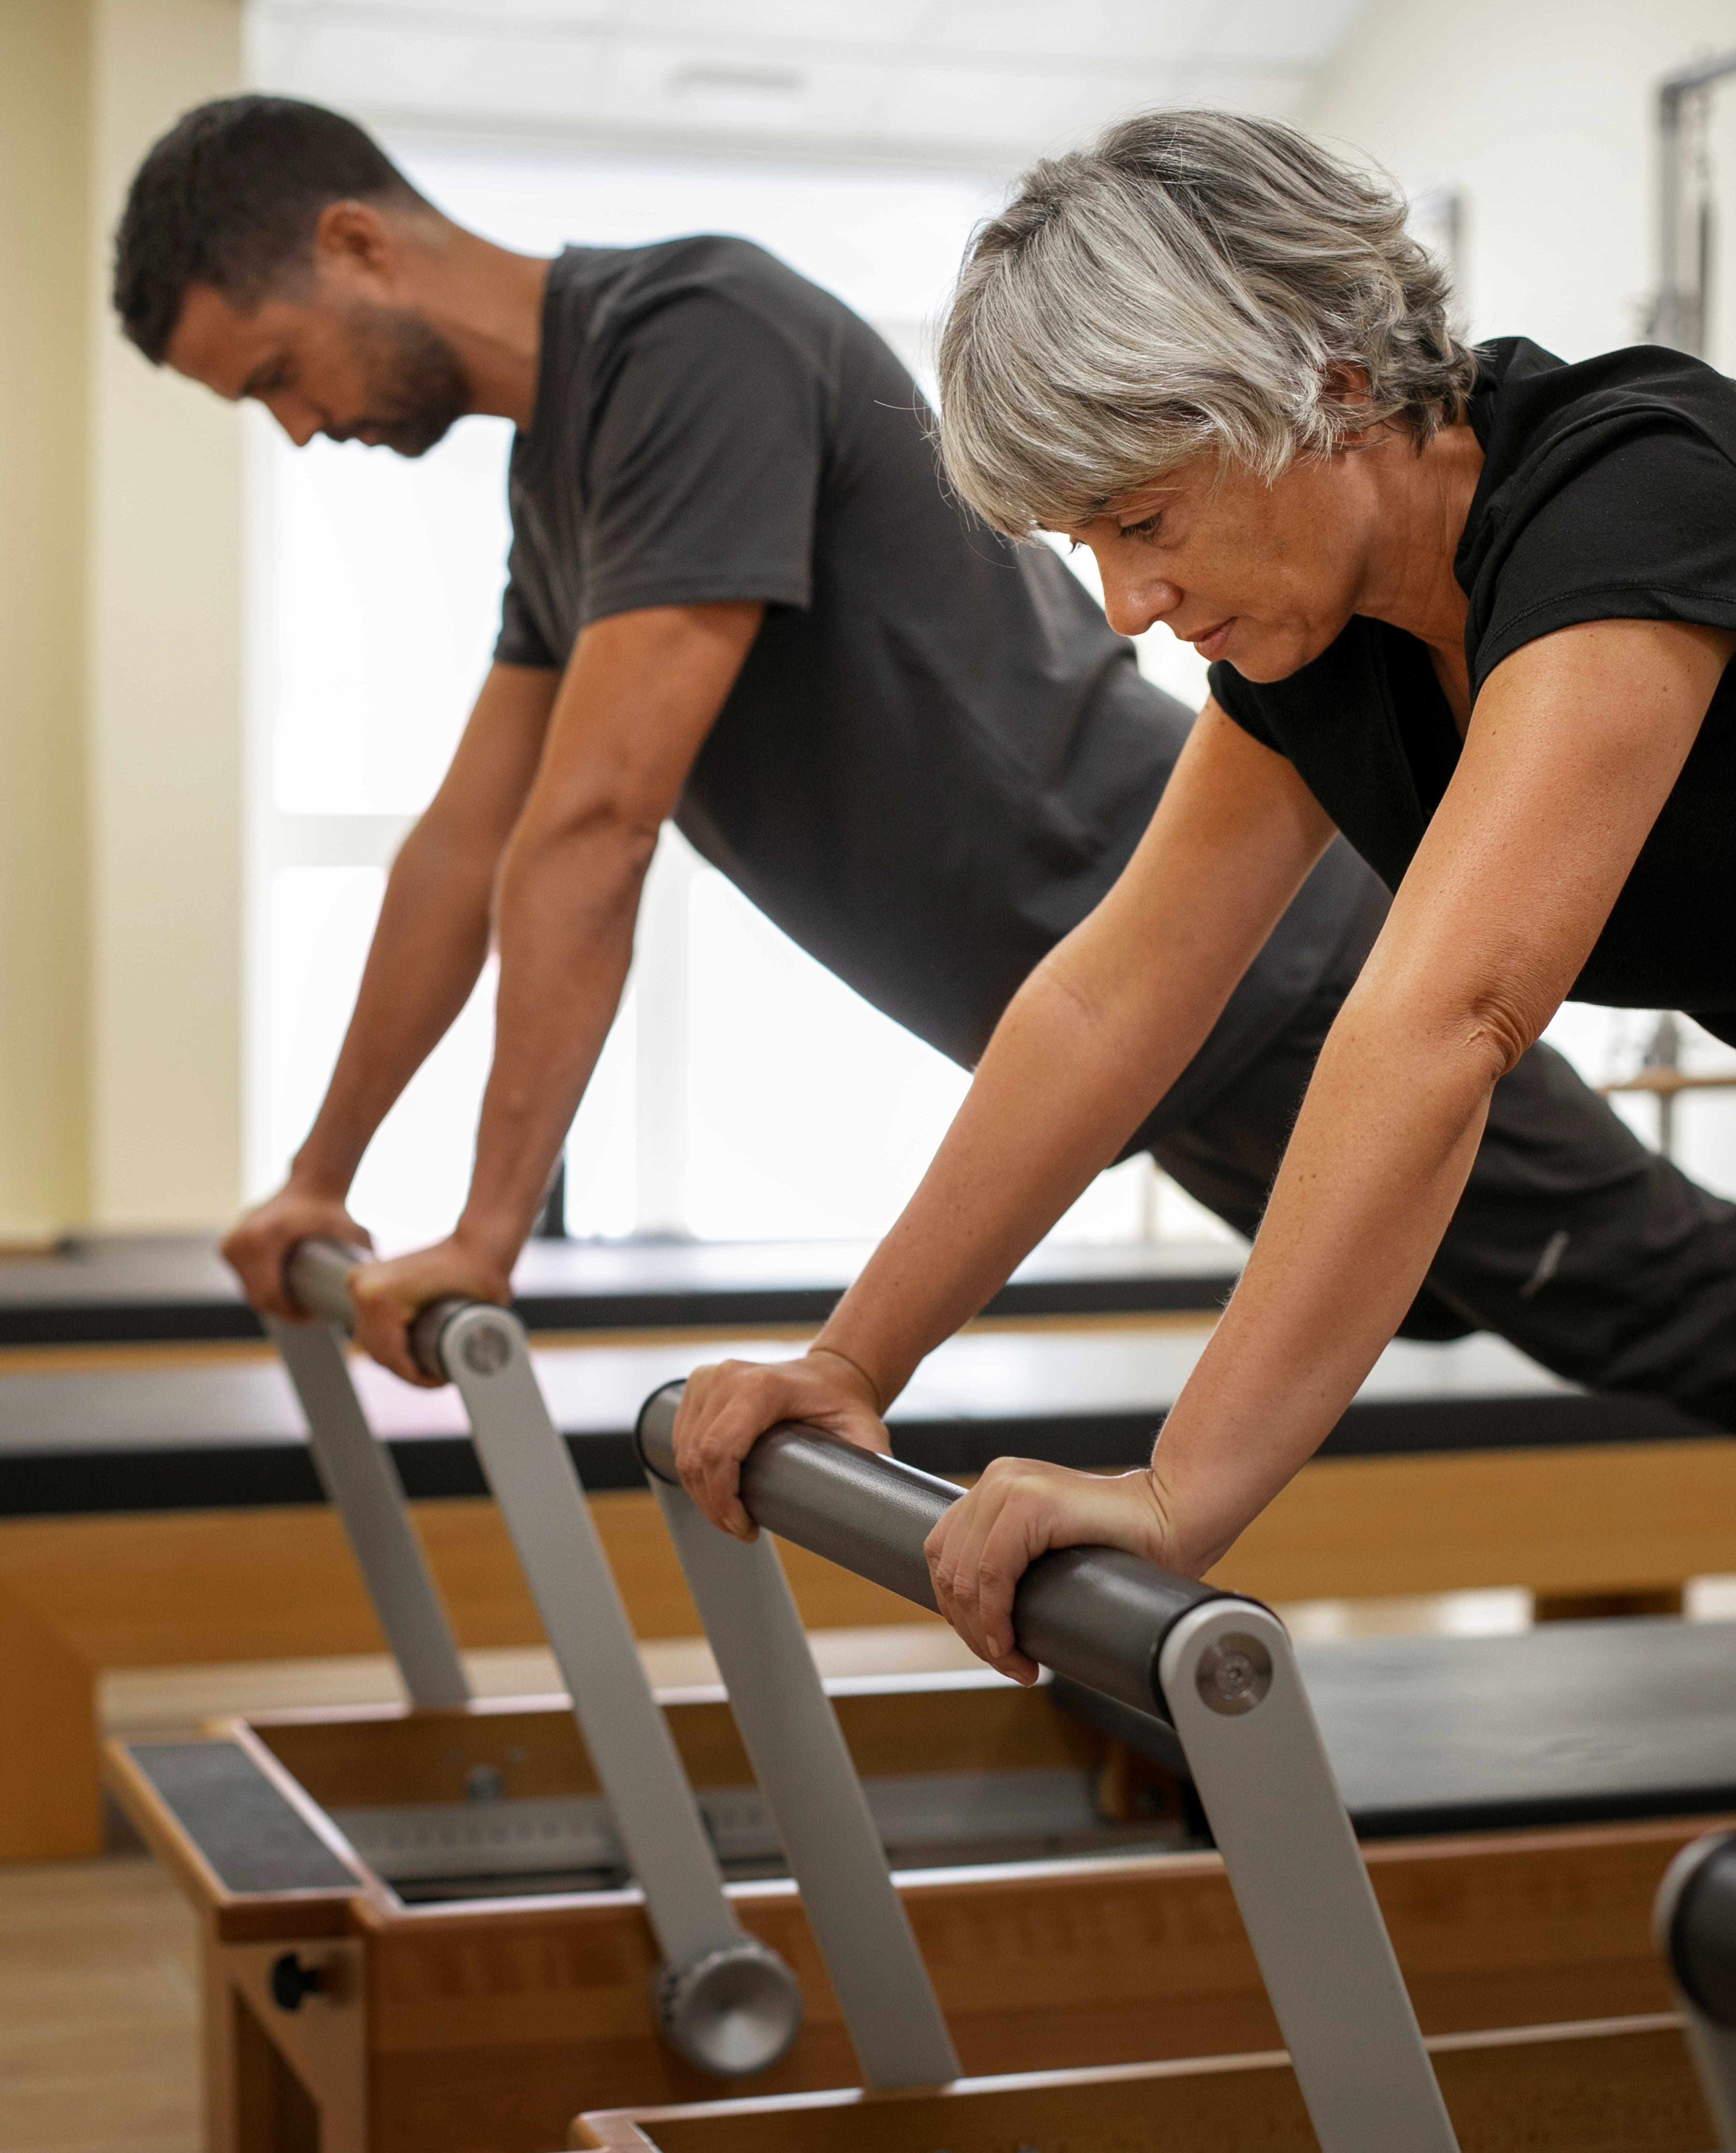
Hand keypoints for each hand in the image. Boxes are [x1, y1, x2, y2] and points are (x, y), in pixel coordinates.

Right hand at [222, 1182, 372, 1318]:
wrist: (311, 1184)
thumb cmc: (331, 1209)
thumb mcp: (351, 1230)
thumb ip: (365, 1256)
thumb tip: (372, 1287)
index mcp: (262, 1240)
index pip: (270, 1295)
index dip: (293, 1313)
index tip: (315, 1314)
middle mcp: (240, 1242)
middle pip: (259, 1298)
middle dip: (284, 1310)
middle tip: (311, 1313)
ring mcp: (231, 1244)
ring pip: (251, 1291)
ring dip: (273, 1301)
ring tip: (300, 1302)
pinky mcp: (229, 1246)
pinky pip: (245, 1279)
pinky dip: (263, 1287)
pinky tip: (283, 1290)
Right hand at [348, 1234, 513, 1387]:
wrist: (477, 1243)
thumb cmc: (481, 1275)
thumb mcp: (475, 1318)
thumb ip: (467, 1350)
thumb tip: (464, 1379)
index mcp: (379, 1298)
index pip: (391, 1356)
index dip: (415, 1377)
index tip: (439, 1383)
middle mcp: (363, 1287)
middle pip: (377, 1349)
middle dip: (404, 1370)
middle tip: (434, 1380)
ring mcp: (361, 1280)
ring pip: (372, 1337)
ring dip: (394, 1356)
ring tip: (424, 1368)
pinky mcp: (366, 1279)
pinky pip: (373, 1321)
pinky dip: (389, 1337)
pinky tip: (410, 1350)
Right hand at [673, 1348, 889, 1538]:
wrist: (832, 1373)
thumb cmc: (845, 1404)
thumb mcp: (865, 1429)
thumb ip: (870, 1460)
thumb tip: (876, 1505)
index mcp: (760, 1387)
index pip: (719, 1451)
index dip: (722, 1499)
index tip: (745, 1528)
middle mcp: (727, 1378)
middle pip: (698, 1456)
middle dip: (712, 1505)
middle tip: (740, 1531)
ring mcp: (708, 1379)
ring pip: (685, 1451)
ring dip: (700, 1493)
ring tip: (730, 1518)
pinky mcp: (698, 1386)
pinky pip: (682, 1438)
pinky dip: (693, 1472)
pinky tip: (715, 1492)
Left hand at [923, 1458, 1181, 1683]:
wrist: (1173, 1517)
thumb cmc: (1123, 1543)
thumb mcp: (1050, 1550)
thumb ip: (1016, 1562)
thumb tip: (980, 1618)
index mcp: (995, 1488)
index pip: (944, 1556)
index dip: (957, 1609)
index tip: (991, 1646)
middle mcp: (996, 1481)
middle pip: (948, 1569)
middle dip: (969, 1629)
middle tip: (1007, 1664)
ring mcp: (1010, 1486)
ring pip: (965, 1577)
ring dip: (983, 1634)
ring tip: (1014, 1664)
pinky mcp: (1031, 1503)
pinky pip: (991, 1573)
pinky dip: (995, 1618)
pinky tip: (1012, 1646)